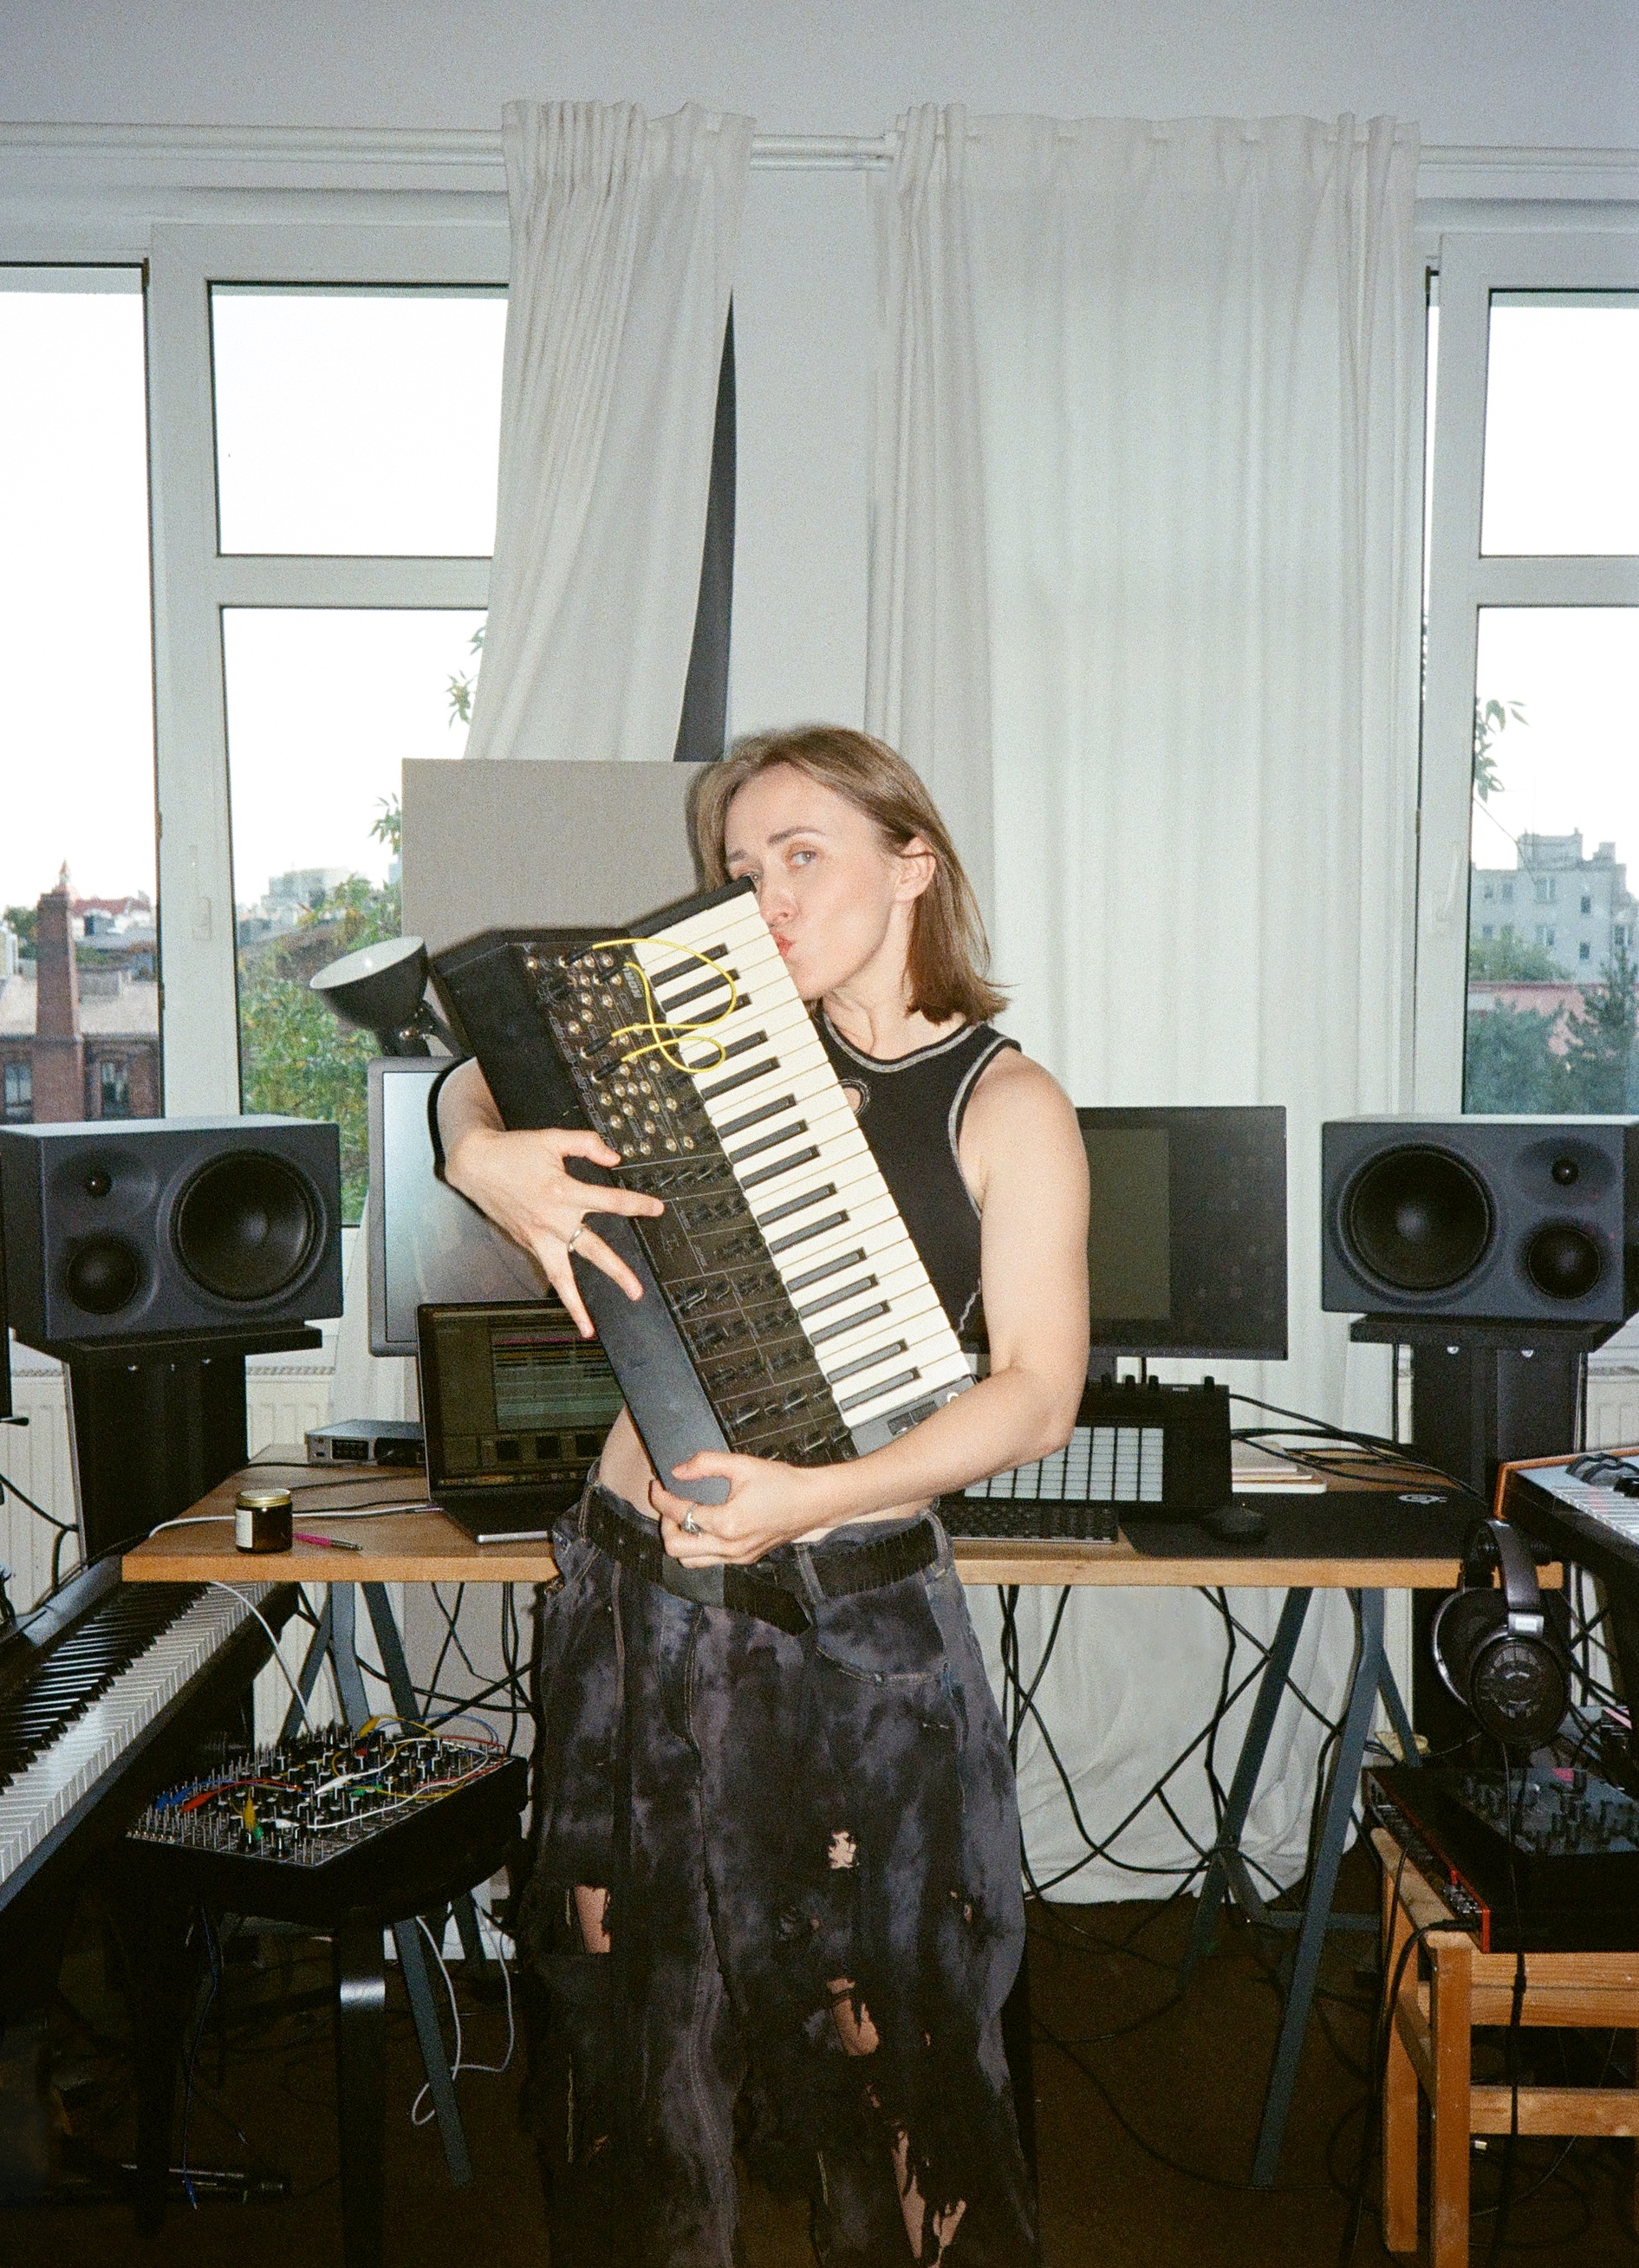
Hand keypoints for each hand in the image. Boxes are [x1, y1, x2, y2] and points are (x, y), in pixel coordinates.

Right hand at [443, 1122, 663, 1337]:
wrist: (474, 1164)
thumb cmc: (513, 1150)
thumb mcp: (553, 1138)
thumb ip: (587, 1144)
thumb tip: (614, 1158)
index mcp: (563, 1192)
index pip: (610, 1202)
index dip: (637, 1204)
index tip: (657, 1209)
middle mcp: (552, 1220)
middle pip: (592, 1250)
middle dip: (617, 1271)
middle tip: (637, 1291)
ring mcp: (538, 1236)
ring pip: (561, 1276)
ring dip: (575, 1304)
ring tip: (589, 1327)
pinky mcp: (526, 1243)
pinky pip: (547, 1268)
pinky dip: (558, 1287)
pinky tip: (571, 1302)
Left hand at [651, 1452, 831, 1565]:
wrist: (814, 1502)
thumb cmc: (783, 1483)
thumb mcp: (743, 1464)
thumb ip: (706, 1464)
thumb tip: (678, 1471)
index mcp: (728, 1523)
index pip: (680, 1514)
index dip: (662, 1498)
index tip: (657, 1485)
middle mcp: (730, 1547)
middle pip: (676, 1548)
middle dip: (666, 1524)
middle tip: (670, 1504)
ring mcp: (737, 1557)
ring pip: (690, 1561)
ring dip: (681, 1539)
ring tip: (684, 1516)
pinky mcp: (745, 1560)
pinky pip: (710, 1561)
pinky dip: (699, 1546)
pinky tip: (704, 1525)